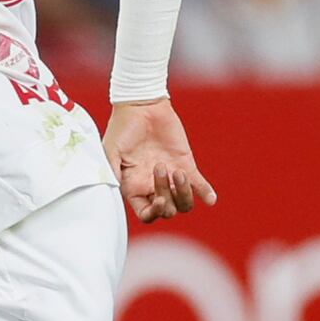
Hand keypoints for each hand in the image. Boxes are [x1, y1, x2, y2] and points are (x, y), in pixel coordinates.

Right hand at [105, 99, 217, 223]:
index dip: (153, 213)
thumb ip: (110, 174)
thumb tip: (114, 193)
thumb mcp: (109, 151)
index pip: (147, 214)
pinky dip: (206, 194)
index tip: (158, 200)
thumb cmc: (122, 128)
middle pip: (168, 210)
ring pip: (184, 203)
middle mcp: (153, 186)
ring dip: (184, 193)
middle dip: (167, 195)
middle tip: (160, 168)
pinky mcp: (186, 165)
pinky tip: (210, 198)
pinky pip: (200, 186)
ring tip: (178, 172)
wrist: (141, 105)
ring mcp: (172, 177)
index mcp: (135, 187)